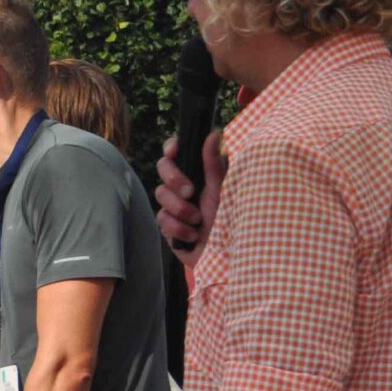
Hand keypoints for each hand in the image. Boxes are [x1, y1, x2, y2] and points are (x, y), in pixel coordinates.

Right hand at [155, 129, 223, 263]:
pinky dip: (177, 228)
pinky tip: (191, 236)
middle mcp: (187, 186)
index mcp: (201, 173)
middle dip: (174, 181)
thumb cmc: (230, 222)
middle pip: (163, 169)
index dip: (172, 149)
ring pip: (160, 195)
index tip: (173, 152)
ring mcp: (175, 205)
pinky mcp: (168, 224)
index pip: (179, 152)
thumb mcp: (222, 191)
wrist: (223, 257)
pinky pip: (161, 218)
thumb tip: (214, 133)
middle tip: (190, 192)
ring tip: (197, 222)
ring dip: (180, 210)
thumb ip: (213, 163)